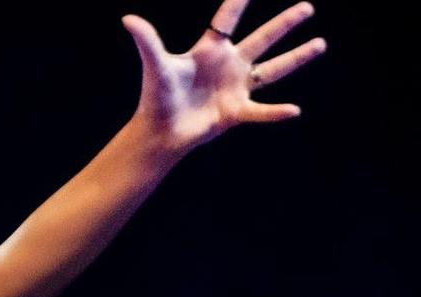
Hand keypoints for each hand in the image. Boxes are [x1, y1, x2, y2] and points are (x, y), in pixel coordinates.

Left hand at [123, 0, 325, 155]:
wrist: (159, 132)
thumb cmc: (157, 97)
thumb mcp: (156, 66)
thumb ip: (147, 41)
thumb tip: (128, 19)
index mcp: (210, 50)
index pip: (228, 19)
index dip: (239, 1)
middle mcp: (229, 65)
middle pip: (262, 39)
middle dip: (285, 23)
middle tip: (307, 7)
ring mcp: (236, 87)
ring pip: (274, 69)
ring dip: (297, 57)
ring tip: (320, 43)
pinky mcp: (237, 111)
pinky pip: (261, 111)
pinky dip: (275, 112)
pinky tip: (294, 110)